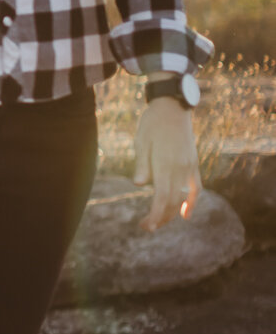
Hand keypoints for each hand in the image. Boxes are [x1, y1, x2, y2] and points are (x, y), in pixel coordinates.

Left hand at [132, 99, 200, 231]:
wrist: (173, 106)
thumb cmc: (152, 123)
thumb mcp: (141, 140)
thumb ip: (142, 163)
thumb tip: (138, 184)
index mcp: (165, 163)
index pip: (162, 198)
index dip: (156, 215)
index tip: (146, 226)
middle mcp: (180, 168)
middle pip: (173, 201)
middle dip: (161, 218)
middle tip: (146, 227)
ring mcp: (189, 166)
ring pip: (184, 197)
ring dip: (172, 212)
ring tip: (159, 222)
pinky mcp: (193, 163)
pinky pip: (196, 187)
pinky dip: (192, 202)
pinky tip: (186, 214)